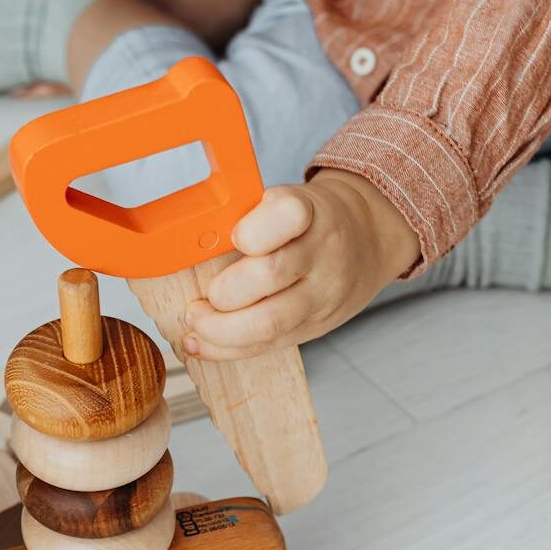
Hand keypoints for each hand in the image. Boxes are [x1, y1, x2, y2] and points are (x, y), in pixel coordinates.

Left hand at [182, 169, 420, 359]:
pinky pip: (270, 344)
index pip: (287, 215)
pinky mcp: (317, 325)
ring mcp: (323, 293)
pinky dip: (228, 349)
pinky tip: (201, 344)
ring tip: (195, 323)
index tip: (234, 238)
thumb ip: (246, 218)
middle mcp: (323, 252)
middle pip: (269, 275)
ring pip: (270, 321)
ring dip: (220, 330)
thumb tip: (184, 247)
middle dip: (223, 293)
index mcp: (311, 211)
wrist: (366, 240)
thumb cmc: (308, 221)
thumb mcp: (286, 200)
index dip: (252, 232)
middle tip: (198, 299)